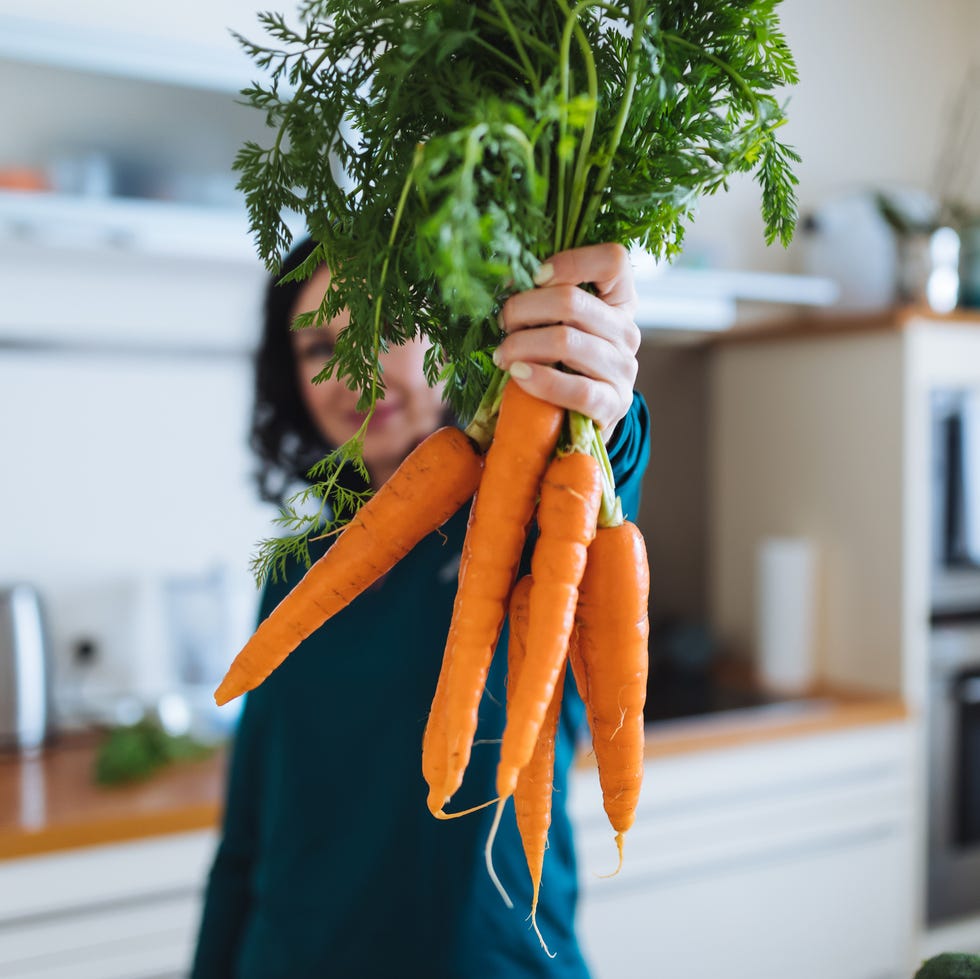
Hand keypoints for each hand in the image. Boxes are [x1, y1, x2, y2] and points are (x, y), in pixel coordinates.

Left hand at [492, 243, 639, 442]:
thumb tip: (509, 276)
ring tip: (502, 355)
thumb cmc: (560, 363)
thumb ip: (545, 298)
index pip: (614, 261)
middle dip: (523, 309)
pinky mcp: (613, 404)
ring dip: (521, 345)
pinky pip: (576, 389)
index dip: (571, 261)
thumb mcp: (560, 324)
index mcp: (619, 301)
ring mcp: (623, 369)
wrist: (575, 420)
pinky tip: (519, 376)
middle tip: (503, 323)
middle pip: (572, 301)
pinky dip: (540, 380)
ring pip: (566, 341)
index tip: (536, 277)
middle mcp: (627, 331)